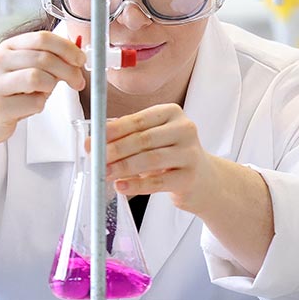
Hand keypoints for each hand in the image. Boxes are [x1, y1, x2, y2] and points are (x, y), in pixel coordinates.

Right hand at [0, 30, 86, 146]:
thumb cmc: (8, 93)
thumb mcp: (26, 69)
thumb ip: (50, 59)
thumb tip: (78, 50)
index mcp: (7, 47)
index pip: (42, 38)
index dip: (67, 48)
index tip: (80, 59)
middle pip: (44, 58)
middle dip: (69, 71)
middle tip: (77, 82)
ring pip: (39, 78)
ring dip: (51, 87)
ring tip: (44, 93)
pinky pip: (35, 102)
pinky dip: (40, 105)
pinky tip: (29, 106)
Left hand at [103, 104, 233, 214]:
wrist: (204, 179)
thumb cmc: (171, 155)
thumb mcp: (154, 139)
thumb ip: (128, 136)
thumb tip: (96, 141)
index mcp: (172, 113)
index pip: (139, 120)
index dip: (114, 130)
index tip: (94, 139)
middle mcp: (185, 129)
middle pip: (144, 139)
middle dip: (116, 149)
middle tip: (96, 158)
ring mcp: (190, 153)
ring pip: (151, 159)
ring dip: (123, 167)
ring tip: (104, 173)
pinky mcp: (189, 177)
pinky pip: (158, 181)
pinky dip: (137, 185)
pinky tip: (121, 186)